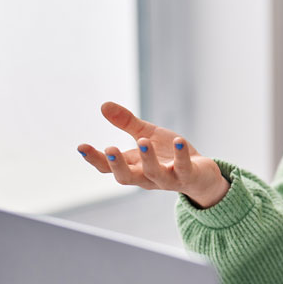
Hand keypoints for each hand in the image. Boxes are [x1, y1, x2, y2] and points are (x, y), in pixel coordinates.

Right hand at [78, 101, 228, 207]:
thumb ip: (127, 123)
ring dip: (148, 158)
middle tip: (110, 150)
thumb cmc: (169, 155)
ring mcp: (168, 178)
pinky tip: (179, 141)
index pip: (109, 168)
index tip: (81, 147)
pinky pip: (183, 168)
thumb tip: (103, 105)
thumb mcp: (147, 135)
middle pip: (127, 177)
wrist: (201, 174)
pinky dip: (180, 156)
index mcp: (134, 166)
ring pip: (154, 173)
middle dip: (118, 165)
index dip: (95, 159)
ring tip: (144, 140)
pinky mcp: (188, 176)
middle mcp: (147, 177)